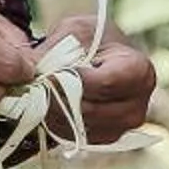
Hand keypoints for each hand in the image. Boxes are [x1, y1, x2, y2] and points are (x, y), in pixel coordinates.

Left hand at [45, 13, 157, 148]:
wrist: (104, 55)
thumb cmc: (93, 39)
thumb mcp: (76, 31)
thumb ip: (56, 49)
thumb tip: (29, 68)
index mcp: (139, 70)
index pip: (104, 84)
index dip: (73, 81)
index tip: (48, 74)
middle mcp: (138, 103)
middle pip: (90, 109)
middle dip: (59, 99)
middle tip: (36, 87)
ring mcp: (124, 125)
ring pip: (80, 127)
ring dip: (55, 113)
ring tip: (41, 95)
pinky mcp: (108, 137)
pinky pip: (77, 137)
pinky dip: (59, 124)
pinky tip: (50, 107)